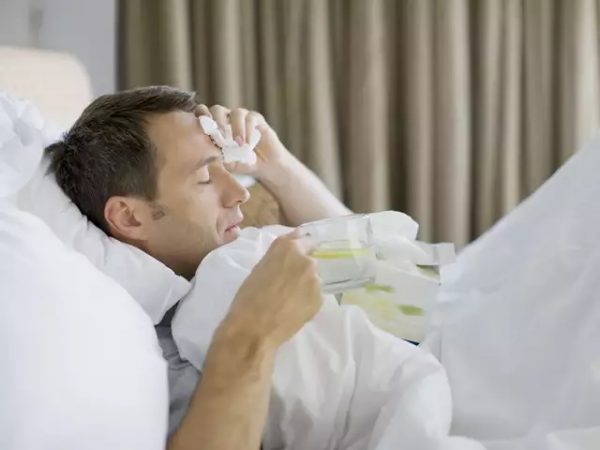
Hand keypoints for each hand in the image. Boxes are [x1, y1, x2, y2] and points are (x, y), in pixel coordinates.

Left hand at [195, 104, 291, 178]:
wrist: (265, 167)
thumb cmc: (241, 164)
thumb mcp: (226, 162)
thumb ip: (216, 156)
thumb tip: (206, 151)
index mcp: (215, 126)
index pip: (204, 114)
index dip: (201, 118)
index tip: (203, 132)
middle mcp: (228, 118)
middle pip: (218, 109)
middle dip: (217, 122)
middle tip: (220, 138)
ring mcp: (242, 117)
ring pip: (236, 112)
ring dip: (236, 128)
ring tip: (238, 144)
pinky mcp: (257, 119)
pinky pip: (250, 118)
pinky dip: (247, 131)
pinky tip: (247, 144)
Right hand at [222, 230, 321, 348]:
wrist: (253, 328)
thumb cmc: (248, 297)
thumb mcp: (260, 268)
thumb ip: (278, 259)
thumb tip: (289, 259)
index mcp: (286, 247)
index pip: (303, 238)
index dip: (300, 248)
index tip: (297, 256)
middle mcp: (305, 259)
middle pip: (310, 260)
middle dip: (302, 269)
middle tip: (289, 283)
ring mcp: (315, 279)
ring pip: (314, 279)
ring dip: (306, 285)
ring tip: (290, 300)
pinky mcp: (320, 298)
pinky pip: (315, 295)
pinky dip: (308, 300)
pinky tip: (294, 310)